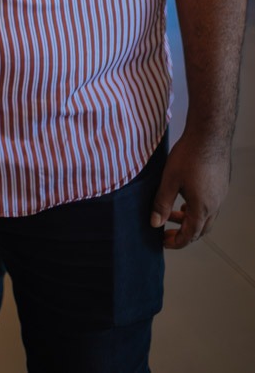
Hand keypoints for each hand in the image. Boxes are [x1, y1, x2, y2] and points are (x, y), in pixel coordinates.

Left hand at [150, 131, 231, 248]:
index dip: (176, 242)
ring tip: (174, 213)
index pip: (190, 235)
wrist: (210, 134)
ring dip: (191, 219)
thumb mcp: (170, 180)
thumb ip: (161, 203)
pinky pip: (211, 204)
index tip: (164, 243)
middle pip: (201, 229)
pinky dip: (198, 208)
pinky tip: (187, 196)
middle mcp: (215, 205)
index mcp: (202, 208)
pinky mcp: (222, 184)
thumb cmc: (189, 155)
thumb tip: (154, 223)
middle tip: (167, 231)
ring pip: (207, 217)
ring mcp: (221, 194)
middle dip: (184, 233)